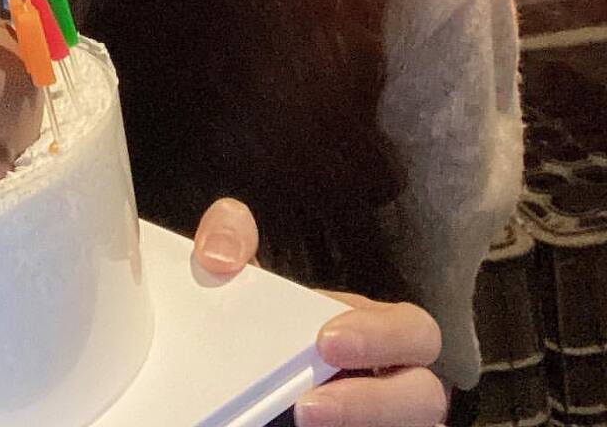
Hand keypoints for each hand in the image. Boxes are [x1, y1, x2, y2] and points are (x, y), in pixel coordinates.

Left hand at [193, 199, 447, 426]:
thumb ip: (230, 236)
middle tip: (306, 406)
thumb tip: (219, 257)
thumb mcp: (239, 275)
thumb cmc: (251, 327)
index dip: (382, 336)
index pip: (413, 329)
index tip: (324, 342)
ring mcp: (380, 423)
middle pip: (425, 396)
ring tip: (301, 422)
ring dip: (363, 425)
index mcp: (372, 333)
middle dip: (375, 402)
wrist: (224, 388)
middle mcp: (388, 384)